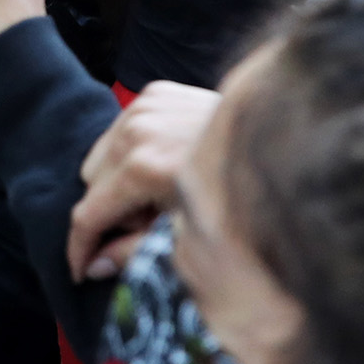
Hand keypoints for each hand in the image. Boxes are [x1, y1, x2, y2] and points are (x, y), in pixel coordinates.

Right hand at [67, 82, 221, 281]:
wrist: (283, 143)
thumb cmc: (240, 196)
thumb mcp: (185, 237)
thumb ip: (132, 253)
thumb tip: (94, 267)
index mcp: (143, 168)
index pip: (88, 214)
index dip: (80, 249)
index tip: (80, 271)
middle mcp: (137, 131)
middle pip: (89, 183)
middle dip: (109, 211)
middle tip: (146, 225)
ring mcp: (144, 107)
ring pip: (99, 156)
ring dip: (116, 181)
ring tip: (158, 193)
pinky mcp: (154, 92)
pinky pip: (118, 131)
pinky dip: (130, 152)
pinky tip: (163, 164)